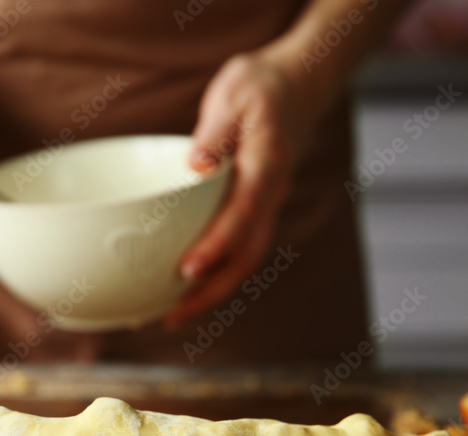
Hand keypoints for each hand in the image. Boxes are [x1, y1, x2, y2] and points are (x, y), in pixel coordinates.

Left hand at [165, 53, 316, 328]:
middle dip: (211, 290)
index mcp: (267, 166)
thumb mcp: (235, 94)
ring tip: (172, 314)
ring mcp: (267, 207)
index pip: (244, 213)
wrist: (295, 87)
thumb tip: (195, 164)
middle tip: (172, 315)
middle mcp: (272, 194)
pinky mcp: (255, 211)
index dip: (217, 245)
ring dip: (211, 291)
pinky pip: (238, 249)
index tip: (187, 269)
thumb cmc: (259, 88)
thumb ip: (214, 132)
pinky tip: (184, 287)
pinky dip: (215, 272)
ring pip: (244, 260)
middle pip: (247, 255)